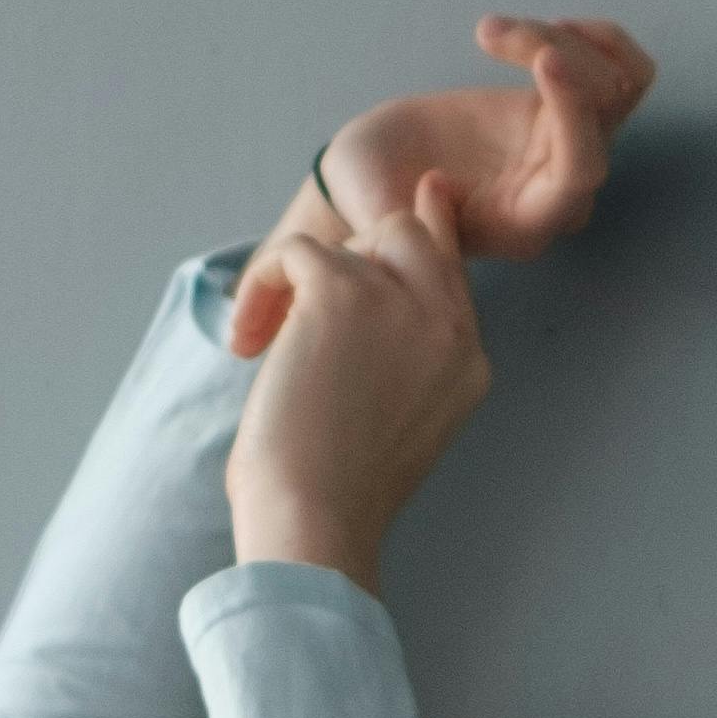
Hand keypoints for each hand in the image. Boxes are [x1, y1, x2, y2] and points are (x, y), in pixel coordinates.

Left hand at [224, 179, 490, 587]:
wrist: (315, 520)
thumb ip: (406, 358)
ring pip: (351, 240)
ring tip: (265, 341)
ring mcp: (401, 304)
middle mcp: (449, 326)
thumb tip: (368, 297)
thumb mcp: (398, 422)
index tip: (428, 196)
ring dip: (299, 281)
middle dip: (354, 251)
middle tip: (303, 293)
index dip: (432, 229)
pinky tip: (248, 339)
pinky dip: (262, 285)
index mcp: (469, 363)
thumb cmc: (336, 492)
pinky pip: (296, 253)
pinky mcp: (344, 293)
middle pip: (408, 235)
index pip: (453, 269)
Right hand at [284, 17, 656, 274]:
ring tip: (490, 29)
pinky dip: (596, 39)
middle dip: (553, 55)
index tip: (544, 58)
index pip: (579, 174)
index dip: (574, 114)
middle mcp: (559, 191)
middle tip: (487, 30)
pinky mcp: (564, 110)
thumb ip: (402, 220)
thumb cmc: (370, 196)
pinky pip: (621, 72)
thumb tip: (436, 193)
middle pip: (603, 116)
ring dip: (561, 38)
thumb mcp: (374, 211)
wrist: (376, 173)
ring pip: (617, 83)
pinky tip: (540, 28)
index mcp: (524, 225)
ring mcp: (568, 147)